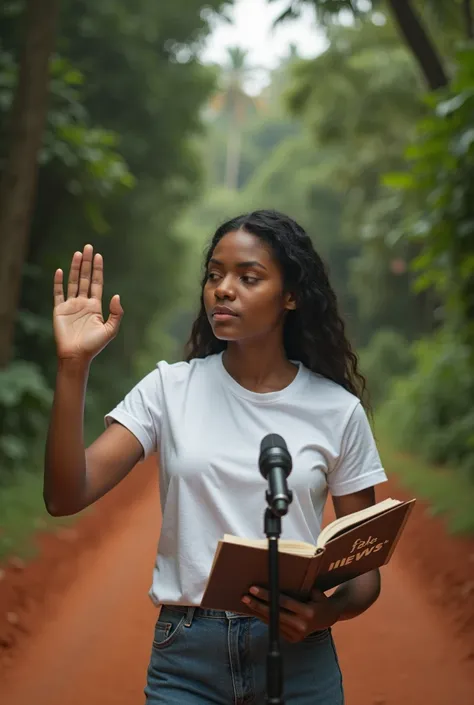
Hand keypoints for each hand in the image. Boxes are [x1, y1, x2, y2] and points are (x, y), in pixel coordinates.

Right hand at [53, 244, 122, 362]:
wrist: (76, 356)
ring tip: (77, 253)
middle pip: (84, 278)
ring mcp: (70, 305)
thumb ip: (116, 313)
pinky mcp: (59, 310)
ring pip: (73, 282)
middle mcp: (83, 303)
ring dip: (75, 268)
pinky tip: (61, 271)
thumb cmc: (94, 345)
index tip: (98, 256)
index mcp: (95, 306)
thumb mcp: (110, 330)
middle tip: (88, 247)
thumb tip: (116, 296)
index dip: (97, 270)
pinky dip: (58, 282)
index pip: (96, 283)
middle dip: (86, 263)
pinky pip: (58, 293)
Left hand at [241, 586, 340, 643]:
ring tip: (247, 602)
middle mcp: (301, 626)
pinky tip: (257, 611)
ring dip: (258, 612)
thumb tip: (280, 580)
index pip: (282, 602)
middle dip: (257, 605)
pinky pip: (275, 627)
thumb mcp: (315, 592)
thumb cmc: (319, 600)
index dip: (267, 595)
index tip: (253, 588)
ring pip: (272, 622)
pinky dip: (265, 619)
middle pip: (274, 614)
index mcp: (308, 613)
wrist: (328, 618)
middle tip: (244, 596)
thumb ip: (301, 589)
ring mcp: (296, 635)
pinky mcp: (292, 640)